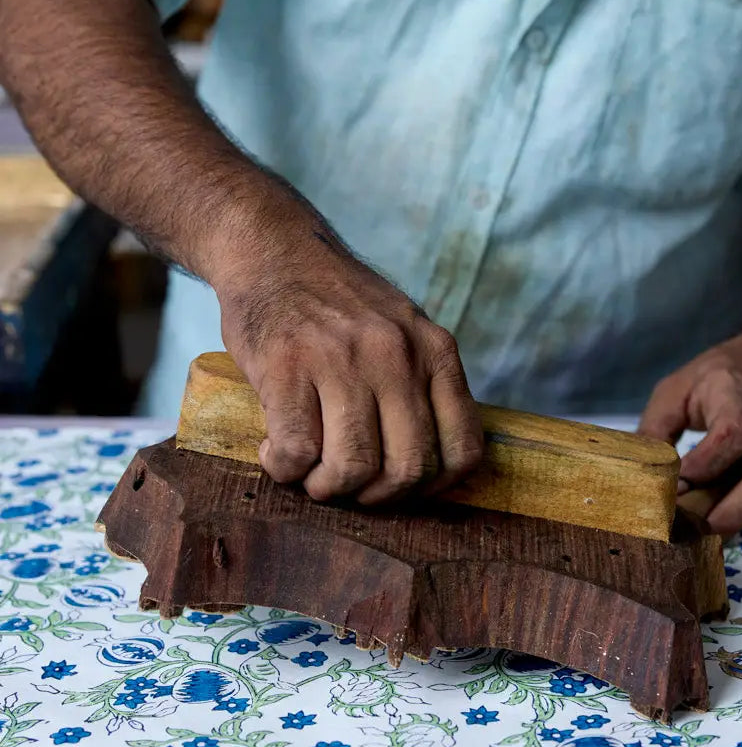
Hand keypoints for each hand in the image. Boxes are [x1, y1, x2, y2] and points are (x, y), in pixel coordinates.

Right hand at [212, 204, 483, 504]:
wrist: (273, 249)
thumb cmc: (338, 306)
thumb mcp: (404, 331)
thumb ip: (424, 386)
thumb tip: (429, 469)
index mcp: (435, 351)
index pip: (463, 450)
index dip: (433, 488)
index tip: (401, 487)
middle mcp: (397, 355)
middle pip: (408, 470)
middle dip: (376, 497)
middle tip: (348, 484)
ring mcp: (342, 359)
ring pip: (353, 469)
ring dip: (327, 488)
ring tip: (309, 471)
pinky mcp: (286, 366)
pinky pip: (297, 452)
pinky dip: (283, 469)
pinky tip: (275, 452)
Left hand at [638, 306, 741, 533]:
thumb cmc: (727, 372)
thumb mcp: (681, 386)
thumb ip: (655, 429)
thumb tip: (636, 476)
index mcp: (737, 389)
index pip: (729, 432)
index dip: (702, 463)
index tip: (674, 485)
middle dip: (724, 500)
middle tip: (690, 523)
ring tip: (718, 530)